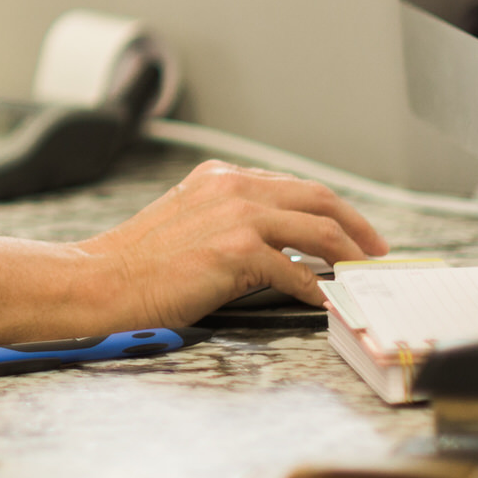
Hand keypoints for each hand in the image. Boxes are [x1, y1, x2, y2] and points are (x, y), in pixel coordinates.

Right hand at [83, 161, 387, 329]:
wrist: (102, 280)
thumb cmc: (139, 264)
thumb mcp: (190, 221)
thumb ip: (235, 221)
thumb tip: (286, 248)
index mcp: (221, 177)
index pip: (296, 186)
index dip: (333, 210)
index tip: (354, 232)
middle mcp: (233, 187)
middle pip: (319, 199)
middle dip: (358, 227)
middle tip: (376, 253)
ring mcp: (236, 217)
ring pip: (319, 230)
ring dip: (350, 256)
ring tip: (362, 277)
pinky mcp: (236, 252)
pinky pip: (296, 271)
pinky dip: (316, 288)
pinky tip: (322, 301)